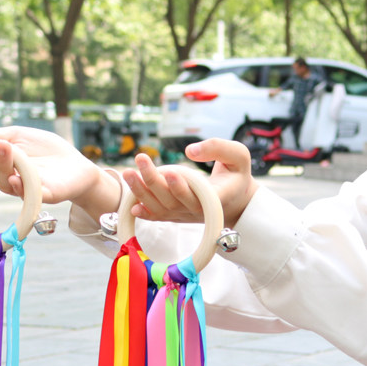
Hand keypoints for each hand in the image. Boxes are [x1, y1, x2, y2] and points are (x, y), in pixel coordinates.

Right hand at [0, 125, 115, 212]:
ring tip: (5, 146)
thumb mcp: (19, 137)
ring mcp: (25, 191)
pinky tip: (14, 178)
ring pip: (5, 183)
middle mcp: (8, 182)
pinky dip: (20, 187)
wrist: (77, 164)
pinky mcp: (44, 196)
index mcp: (0, 168)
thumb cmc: (46, 151)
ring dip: (3, 164)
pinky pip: (28, 195)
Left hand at [122, 139, 256, 227]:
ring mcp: (187, 215)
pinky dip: (145, 213)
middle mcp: (200, 210)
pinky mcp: (178, 216)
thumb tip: (190, 151)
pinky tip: (132, 205)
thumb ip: (218, 148)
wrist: (236, 200)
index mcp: (217, 197)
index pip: (198, 196)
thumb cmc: (236, 174)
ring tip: (128, 173)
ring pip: (162, 207)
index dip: (182, 187)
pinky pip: (160, 217)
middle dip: (154, 180)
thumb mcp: (238, 156)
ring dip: (143, 192)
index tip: (170, 171)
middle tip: (141, 158)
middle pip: (173, 199)